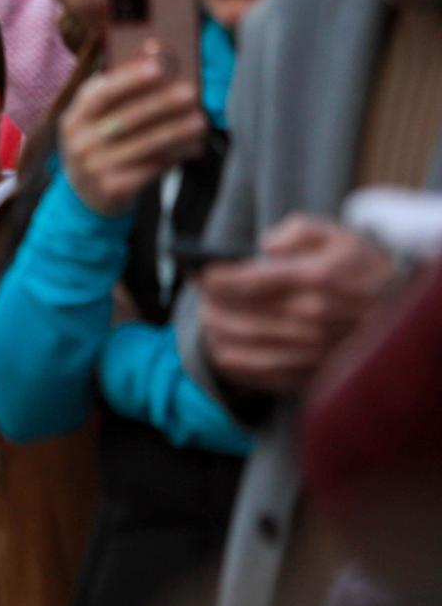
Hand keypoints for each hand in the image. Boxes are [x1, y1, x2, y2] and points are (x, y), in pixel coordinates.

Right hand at [57, 48, 205, 215]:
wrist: (86, 196)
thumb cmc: (101, 145)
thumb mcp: (96, 121)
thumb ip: (118, 92)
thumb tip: (153, 49)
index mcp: (74, 118)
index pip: (100, 93)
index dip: (130, 78)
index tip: (158, 65)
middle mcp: (79, 143)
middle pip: (126, 118)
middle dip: (161, 103)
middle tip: (190, 92)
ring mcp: (93, 168)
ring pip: (144, 145)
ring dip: (176, 131)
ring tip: (200, 121)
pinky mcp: (112, 189)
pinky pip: (150, 169)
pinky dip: (175, 156)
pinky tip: (193, 147)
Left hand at [199, 216, 396, 394]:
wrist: (405, 309)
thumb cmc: (364, 267)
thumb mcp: (336, 233)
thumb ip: (295, 230)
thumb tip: (263, 246)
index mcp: (313, 279)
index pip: (244, 280)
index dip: (213, 277)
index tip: (199, 272)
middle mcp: (309, 318)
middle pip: (236, 315)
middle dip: (209, 304)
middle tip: (201, 295)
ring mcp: (309, 350)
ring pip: (240, 347)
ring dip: (215, 332)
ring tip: (209, 318)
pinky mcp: (310, 373)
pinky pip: (256, 375)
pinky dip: (231, 363)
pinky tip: (223, 348)